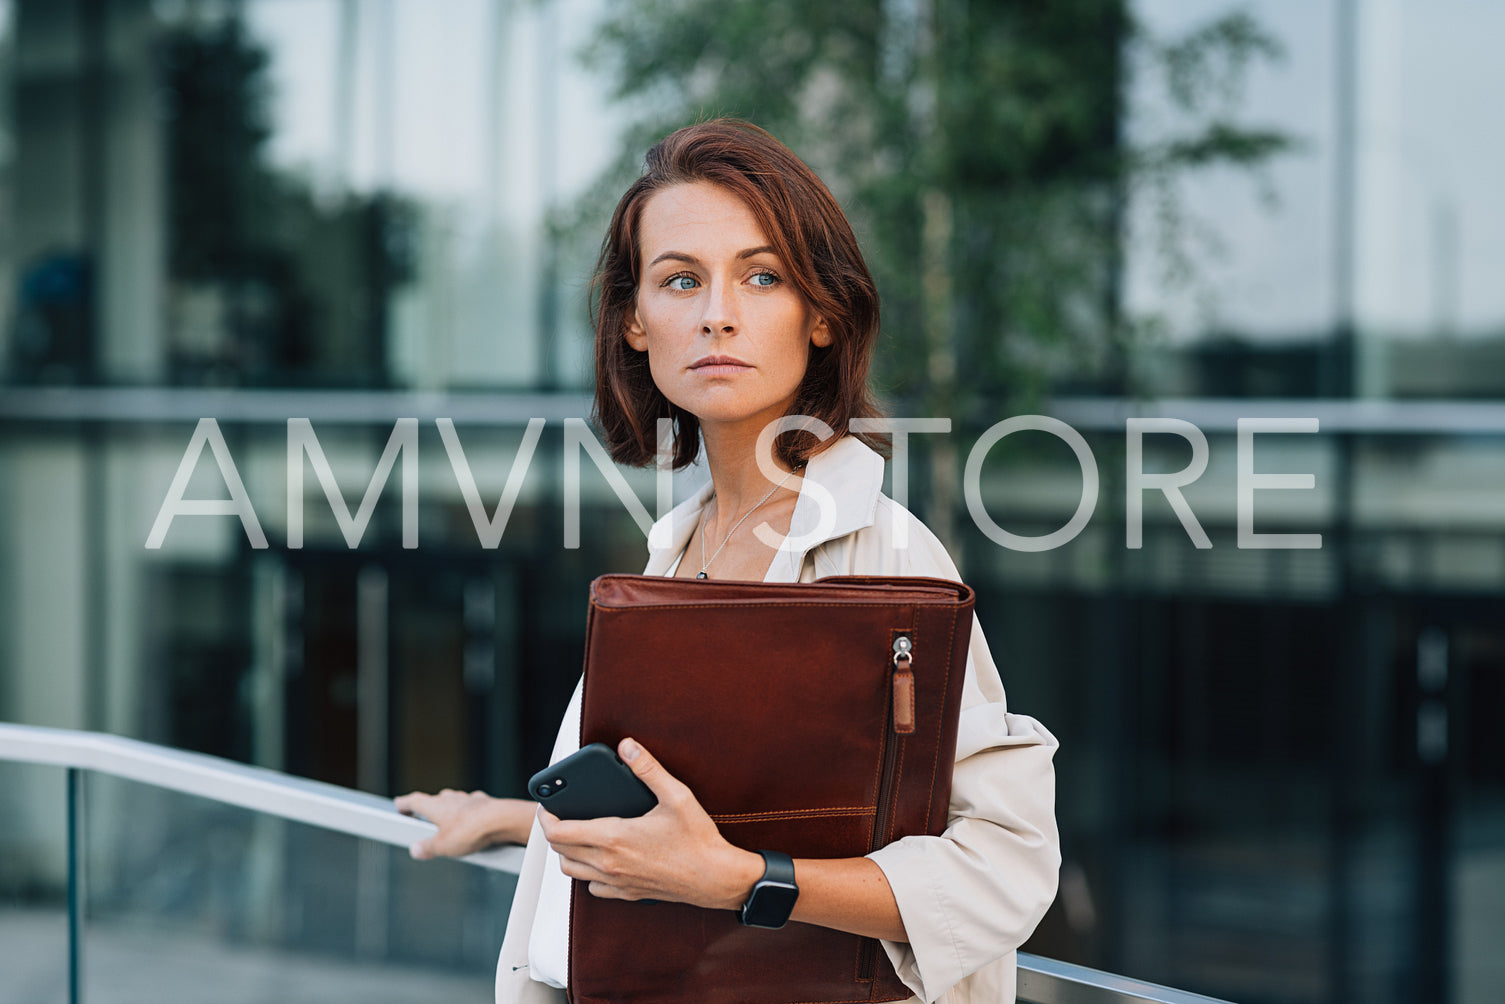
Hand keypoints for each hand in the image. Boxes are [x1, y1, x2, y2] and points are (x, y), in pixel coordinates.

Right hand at [393, 789, 535, 858]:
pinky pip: (473, 807)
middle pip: (436, 800)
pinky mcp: (485, 804)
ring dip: (449, 808)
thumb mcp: (442, 845)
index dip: (406, 803)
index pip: (415, 801)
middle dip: (428, 806)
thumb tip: (416, 850)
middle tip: (421, 813)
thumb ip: (427, 848)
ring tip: (446, 821)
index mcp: (436, 806)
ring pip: (455, 801)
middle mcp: (451, 799)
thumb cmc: (471, 830)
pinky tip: (472, 822)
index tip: (399, 804)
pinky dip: (469, 813)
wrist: (502, 820)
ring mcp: (469, 800)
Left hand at [539, 738, 762, 908]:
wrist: (716, 879)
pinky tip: (602, 858)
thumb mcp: (676, 796)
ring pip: (572, 871)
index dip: (546, 816)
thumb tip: (627, 746)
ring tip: (577, 833)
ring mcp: (617, 882)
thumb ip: (648, 768)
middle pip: (559, 851)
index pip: (559, 832)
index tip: (547, 803)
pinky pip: (593, 888)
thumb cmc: (698, 839)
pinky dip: (588, 873)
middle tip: (560, 813)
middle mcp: (609, 864)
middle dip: (553, 831)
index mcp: (614, 838)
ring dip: (567, 852)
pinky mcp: (627, 894)